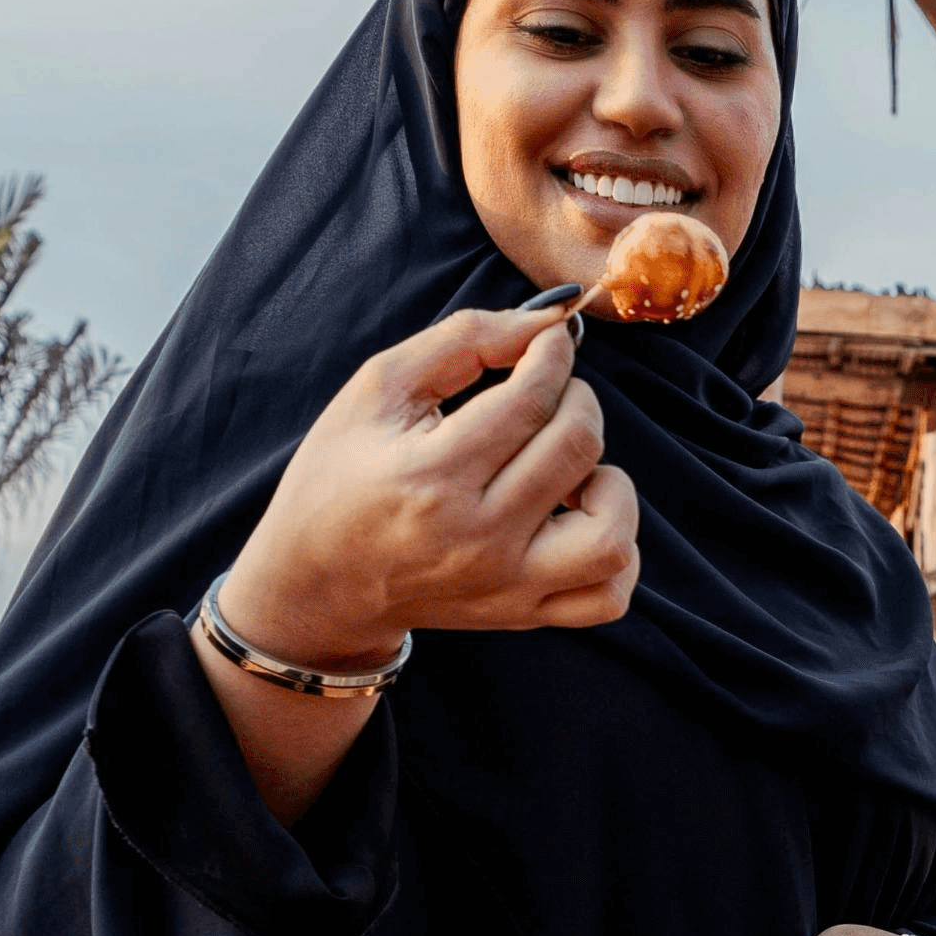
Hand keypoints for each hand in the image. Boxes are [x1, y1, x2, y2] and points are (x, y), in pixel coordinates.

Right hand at [216, 304, 641, 669]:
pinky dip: (616, 551)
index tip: (547, 342)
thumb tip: (548, 320)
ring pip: (610, 534)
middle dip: (576, 399)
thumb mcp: (380, 389)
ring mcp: (506, 586)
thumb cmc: (342, 474)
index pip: (531, 398)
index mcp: (432, 477)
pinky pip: (609, 594)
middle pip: (576, 446)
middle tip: (548, 395)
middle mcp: (477, 539)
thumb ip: (466, 340)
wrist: (319, 581)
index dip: (552, 353)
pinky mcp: (522, 615)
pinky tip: (578, 517)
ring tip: (569, 468)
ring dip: (609, 484)